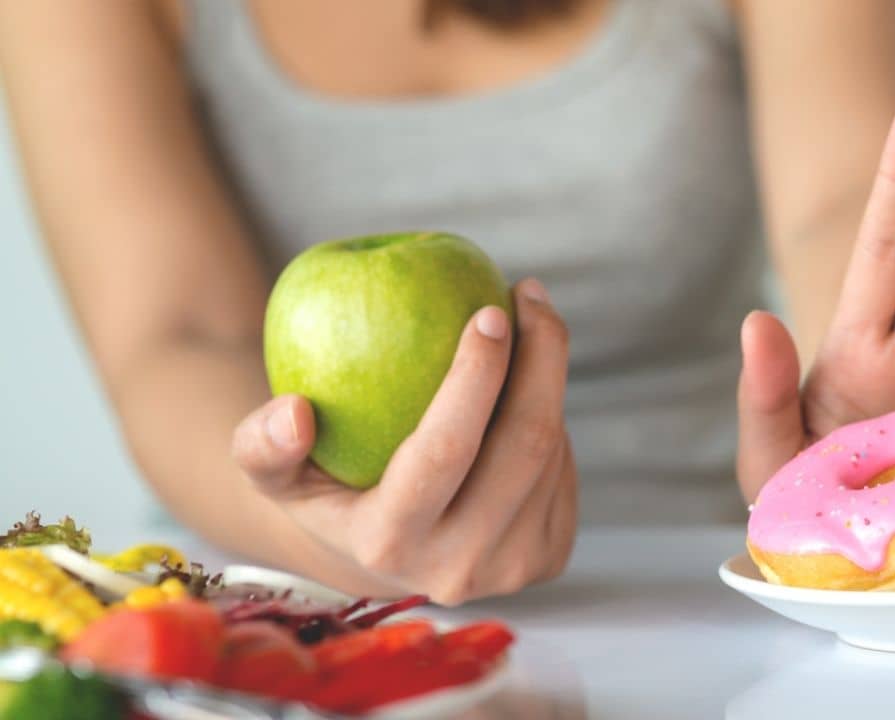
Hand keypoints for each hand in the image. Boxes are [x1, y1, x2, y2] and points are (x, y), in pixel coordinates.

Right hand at [231, 278, 576, 604]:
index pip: (445, 450)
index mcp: (387, 545)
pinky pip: (564, 469)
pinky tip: (531, 382)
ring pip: (552, 452)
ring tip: (530, 325)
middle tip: (529, 296)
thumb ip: (261, 444)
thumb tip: (293, 412)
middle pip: (524, 446)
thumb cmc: (327, 486)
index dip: (476, 376)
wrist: (384, 554)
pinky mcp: (549, 558)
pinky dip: (551, 415)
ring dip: (548, 378)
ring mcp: (511, 569)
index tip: (490, 312)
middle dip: (542, 357)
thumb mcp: (276, 472)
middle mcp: (457, 568)